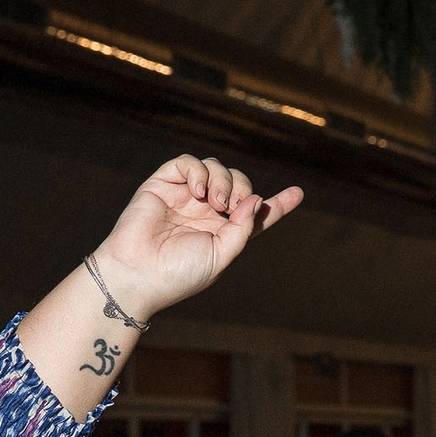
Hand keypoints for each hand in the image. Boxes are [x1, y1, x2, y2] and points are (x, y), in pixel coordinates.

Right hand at [90, 155, 303, 318]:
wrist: (137, 274)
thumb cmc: (179, 274)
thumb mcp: (221, 257)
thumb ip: (243, 229)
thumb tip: (256, 200)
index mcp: (223, 233)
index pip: (255, 214)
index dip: (277, 204)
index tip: (298, 193)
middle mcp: (206, 213)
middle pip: (239, 184)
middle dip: (243, 188)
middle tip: (232, 206)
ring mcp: (185, 197)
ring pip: (216, 169)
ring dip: (223, 180)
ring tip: (214, 201)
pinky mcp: (162, 184)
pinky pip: (187, 163)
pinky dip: (198, 170)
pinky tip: (198, 190)